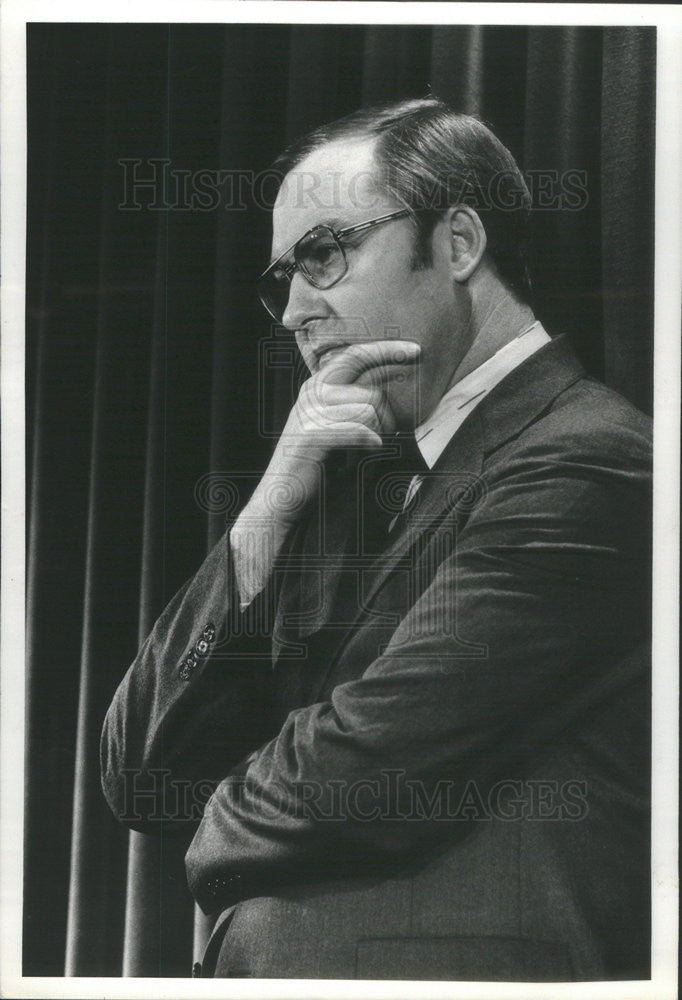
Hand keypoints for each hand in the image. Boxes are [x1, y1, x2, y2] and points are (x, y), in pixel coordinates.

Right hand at [247, 340, 420, 527]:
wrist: (283, 496)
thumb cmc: (316, 465)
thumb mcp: (334, 427)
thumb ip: (353, 406)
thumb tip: (387, 398)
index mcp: (318, 386)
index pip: (355, 354)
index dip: (387, 349)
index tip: (417, 350)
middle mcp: (312, 393)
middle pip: (372, 392)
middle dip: (388, 419)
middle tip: (382, 441)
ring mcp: (310, 412)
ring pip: (370, 410)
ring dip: (378, 435)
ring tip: (365, 453)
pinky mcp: (312, 434)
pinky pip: (359, 429)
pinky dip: (370, 442)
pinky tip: (369, 452)